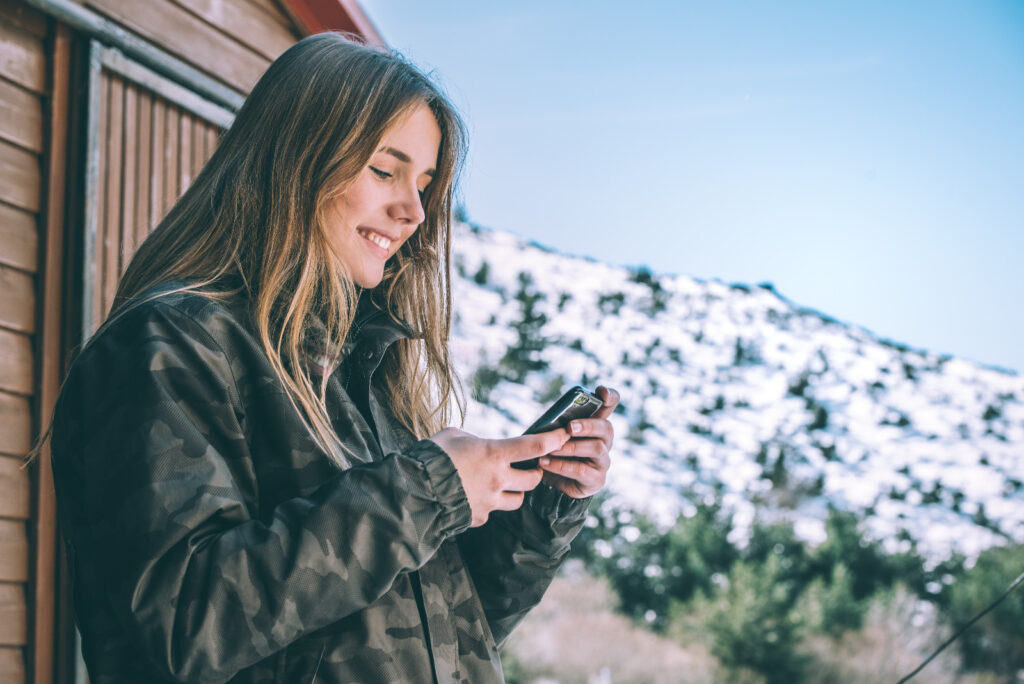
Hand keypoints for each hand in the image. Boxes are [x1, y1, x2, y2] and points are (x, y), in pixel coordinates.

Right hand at [429, 427, 568, 526]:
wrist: (412, 491)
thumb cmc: (431, 456)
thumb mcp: (453, 435)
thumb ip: (473, 440)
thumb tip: (476, 445)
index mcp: (494, 454)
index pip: (534, 446)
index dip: (553, 439)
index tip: (563, 434)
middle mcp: (497, 479)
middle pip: (534, 480)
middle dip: (536, 473)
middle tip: (530, 467)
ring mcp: (489, 502)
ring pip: (517, 501)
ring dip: (515, 492)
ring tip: (502, 484)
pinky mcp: (478, 518)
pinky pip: (491, 512)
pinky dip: (488, 505)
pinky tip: (473, 497)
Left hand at [539, 385, 618, 498]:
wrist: (554, 484)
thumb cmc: (555, 452)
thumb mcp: (554, 434)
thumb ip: (557, 424)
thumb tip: (550, 419)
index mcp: (595, 424)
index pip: (610, 405)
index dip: (610, 396)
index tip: (602, 393)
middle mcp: (604, 441)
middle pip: (606, 428)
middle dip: (588, 425)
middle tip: (569, 427)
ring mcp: (603, 461)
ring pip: (596, 448)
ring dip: (571, 447)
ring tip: (551, 448)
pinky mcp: (596, 480)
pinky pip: (581, 470)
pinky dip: (561, 465)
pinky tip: (545, 462)